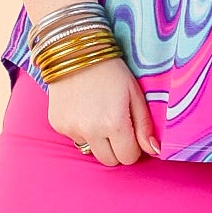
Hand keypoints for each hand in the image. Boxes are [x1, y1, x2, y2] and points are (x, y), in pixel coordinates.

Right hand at [45, 57, 161, 165]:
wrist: (74, 51)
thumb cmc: (111, 71)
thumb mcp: (134, 94)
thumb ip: (144, 126)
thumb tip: (153, 151)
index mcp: (114, 123)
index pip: (128, 157)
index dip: (133, 146)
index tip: (131, 132)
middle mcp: (91, 130)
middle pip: (109, 161)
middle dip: (116, 148)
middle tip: (116, 126)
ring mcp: (71, 129)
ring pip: (91, 150)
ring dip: (97, 139)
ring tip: (97, 113)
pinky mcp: (58, 125)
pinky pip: (75, 138)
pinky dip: (81, 129)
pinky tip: (83, 108)